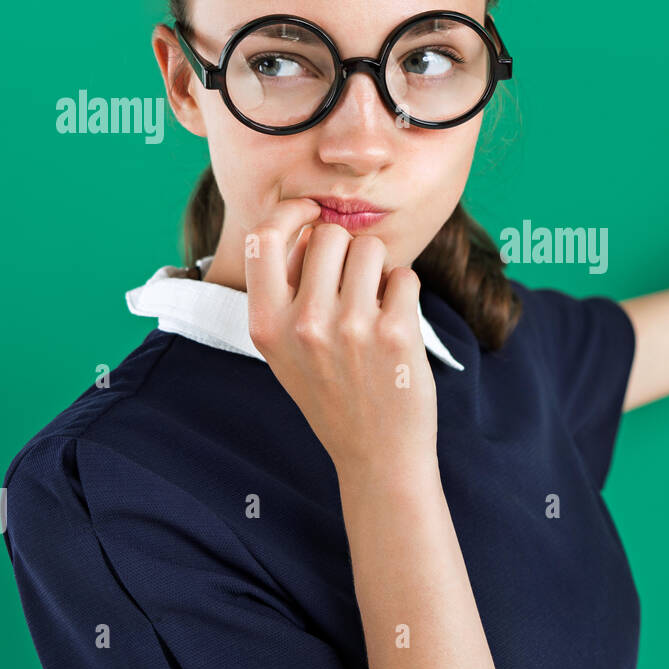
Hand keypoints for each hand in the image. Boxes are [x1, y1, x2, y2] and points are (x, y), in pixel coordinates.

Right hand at [244, 198, 438, 477]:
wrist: (377, 455)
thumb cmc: (332, 392)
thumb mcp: (285, 350)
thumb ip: (286, 290)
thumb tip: (308, 224)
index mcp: (266, 324)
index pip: (263, 236)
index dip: (291, 213)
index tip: (312, 216)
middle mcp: (303, 323)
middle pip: (328, 234)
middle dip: (347, 248)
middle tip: (355, 285)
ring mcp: (350, 328)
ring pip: (370, 248)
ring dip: (379, 269)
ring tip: (375, 306)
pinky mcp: (395, 333)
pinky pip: (404, 275)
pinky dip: (405, 292)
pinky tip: (397, 324)